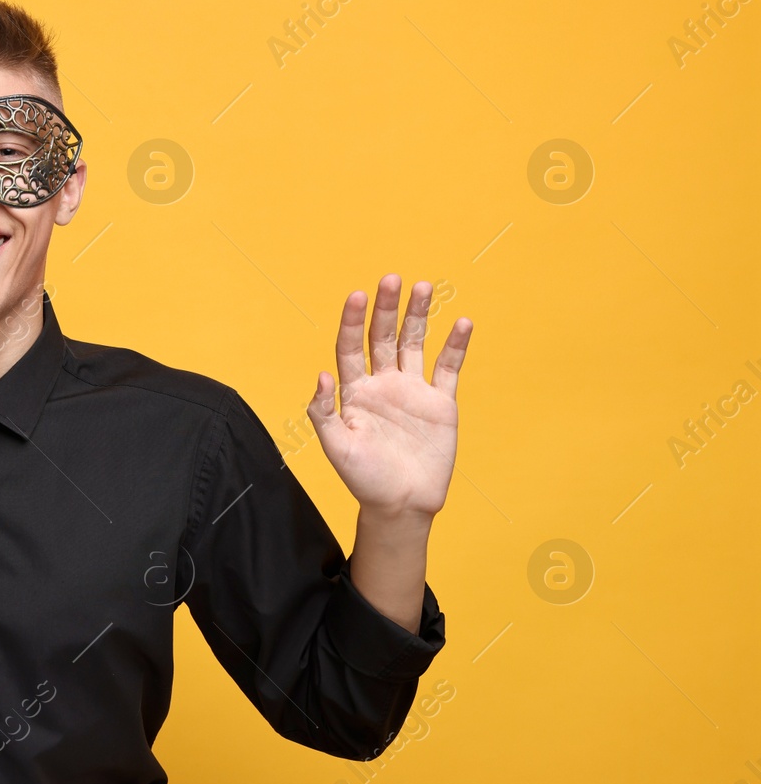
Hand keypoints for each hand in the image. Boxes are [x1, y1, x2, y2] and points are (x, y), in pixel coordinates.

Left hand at [307, 275, 471, 516]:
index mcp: (355, 392)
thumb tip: (322, 375)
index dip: (353, 321)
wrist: (402, 505)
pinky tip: (461, 323)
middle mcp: (383, 385)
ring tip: (423, 287)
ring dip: (418, 316)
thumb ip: (324, 412)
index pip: (351, 348)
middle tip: (392, 279)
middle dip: (386, 308)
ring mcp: (412, 391)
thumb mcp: (337, 448)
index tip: (357, 295)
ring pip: (414, 344)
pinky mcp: (440, 403)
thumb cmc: (364, 480)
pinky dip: (456, 346)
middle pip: (383, 337)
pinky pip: (448, 368)